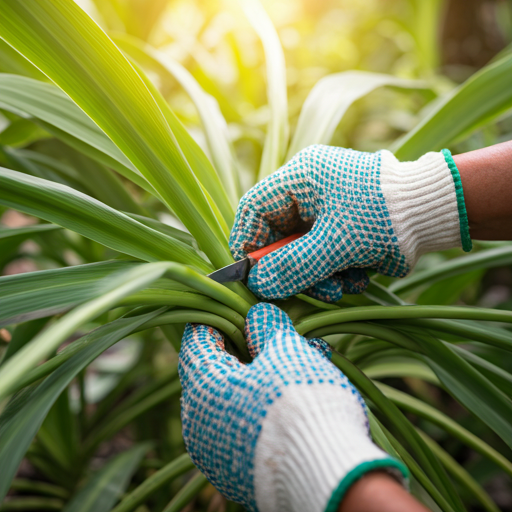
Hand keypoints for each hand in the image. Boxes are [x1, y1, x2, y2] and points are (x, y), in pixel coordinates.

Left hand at [179, 303, 406, 511]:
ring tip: (301, 363)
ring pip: (233, 399)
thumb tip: (257, 316)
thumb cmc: (300, 405)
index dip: (216, 318)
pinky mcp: (235, 473)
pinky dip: (264, 407)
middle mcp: (198, 422)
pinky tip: (296, 398)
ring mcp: (214, 452)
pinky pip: (243, 426)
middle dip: (248, 349)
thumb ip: (266, 326)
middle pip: (216, 371)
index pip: (197, 339)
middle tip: (276, 337)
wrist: (327, 480)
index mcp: (203, 386)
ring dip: (262, 378)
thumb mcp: (285, 351)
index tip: (235, 308)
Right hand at [230, 145, 470, 301]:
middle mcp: (308, 190)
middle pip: (278, 234)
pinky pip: (322, 253)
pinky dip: (334, 270)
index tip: (250, 273)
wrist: (434, 212)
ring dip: (316, 275)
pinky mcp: (341, 225)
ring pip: (301, 249)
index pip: (254, 208)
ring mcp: (325, 208)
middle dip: (291, 267)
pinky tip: (357, 275)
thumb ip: (292, 266)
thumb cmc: (383, 217)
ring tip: (341, 286)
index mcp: (300, 178)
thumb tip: (258, 284)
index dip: (247, 242)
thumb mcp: (335, 245)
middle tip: (303, 290)